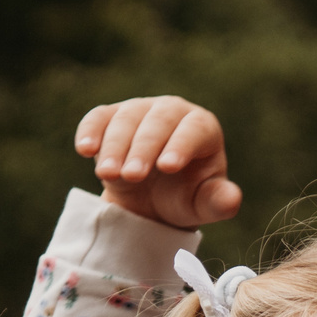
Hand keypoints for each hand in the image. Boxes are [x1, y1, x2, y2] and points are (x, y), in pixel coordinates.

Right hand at [75, 96, 242, 227]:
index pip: (194, 129)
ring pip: (126, 119)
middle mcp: (172, 112)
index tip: (168, 167)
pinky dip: (90, 131)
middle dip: (143, 147)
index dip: (181, 145)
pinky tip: (85, 150)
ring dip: (115, 146)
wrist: (150, 201)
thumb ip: (218, 202)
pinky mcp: (110, 118)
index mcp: (202, 128)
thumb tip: (231, 199)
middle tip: (133, 176)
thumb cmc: (183, 198)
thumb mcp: (202, 205)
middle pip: (158, 121)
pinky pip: (99, 118)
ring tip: (109, 175)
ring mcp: (139, 111)